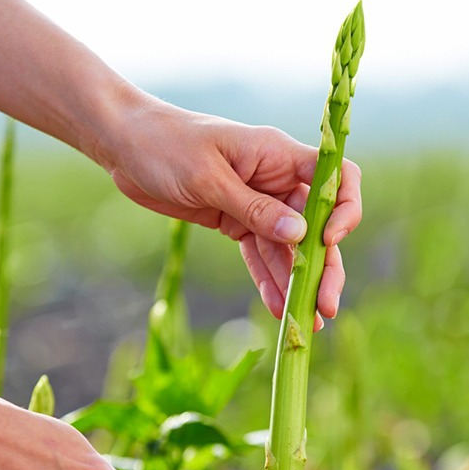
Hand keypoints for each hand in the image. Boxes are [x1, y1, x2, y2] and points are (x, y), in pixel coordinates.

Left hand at [97, 94, 361, 325]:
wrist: (126, 146)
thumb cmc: (166, 146)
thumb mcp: (208, 177)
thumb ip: (254, 208)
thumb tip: (300, 235)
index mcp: (278, 155)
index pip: (334, 177)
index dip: (342, 210)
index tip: (327, 241)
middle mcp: (274, 180)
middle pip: (315, 225)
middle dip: (323, 266)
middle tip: (325, 308)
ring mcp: (255, 203)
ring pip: (287, 247)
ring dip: (296, 283)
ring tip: (304, 323)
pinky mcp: (233, 221)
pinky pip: (258, 254)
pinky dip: (267, 279)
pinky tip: (277, 308)